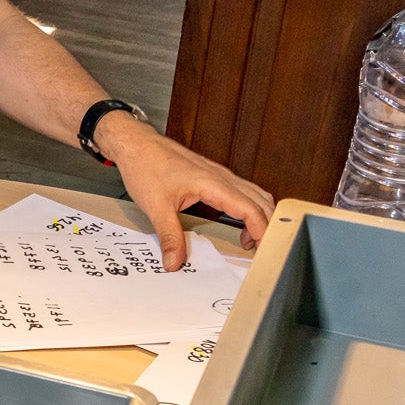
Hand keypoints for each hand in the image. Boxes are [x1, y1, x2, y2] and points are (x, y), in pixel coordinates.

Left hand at [99, 117, 272, 269]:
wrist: (137, 143)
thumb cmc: (145, 166)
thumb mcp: (156, 207)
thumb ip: (169, 236)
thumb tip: (174, 261)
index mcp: (213, 183)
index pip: (251, 209)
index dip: (262, 231)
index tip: (262, 250)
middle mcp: (221, 177)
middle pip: (261, 202)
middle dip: (267, 226)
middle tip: (259, 251)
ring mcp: (219, 174)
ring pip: (255, 194)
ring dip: (260, 216)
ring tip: (251, 240)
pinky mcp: (214, 175)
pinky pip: (243, 191)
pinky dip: (250, 208)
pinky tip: (240, 222)